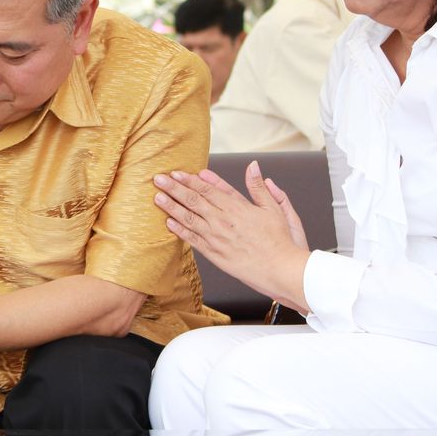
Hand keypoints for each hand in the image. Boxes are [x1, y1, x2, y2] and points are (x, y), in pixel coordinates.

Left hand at [153, 160, 310, 312]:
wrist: (280, 269)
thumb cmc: (279, 240)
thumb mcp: (273, 208)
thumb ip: (258, 187)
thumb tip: (253, 166)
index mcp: (236, 207)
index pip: (207, 189)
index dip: (189, 180)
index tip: (177, 172)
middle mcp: (223, 221)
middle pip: (193, 200)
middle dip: (174, 188)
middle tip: (158, 179)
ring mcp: (216, 238)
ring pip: (188, 218)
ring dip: (171, 206)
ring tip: (157, 197)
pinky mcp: (214, 254)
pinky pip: (192, 239)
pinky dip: (179, 230)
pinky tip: (168, 222)